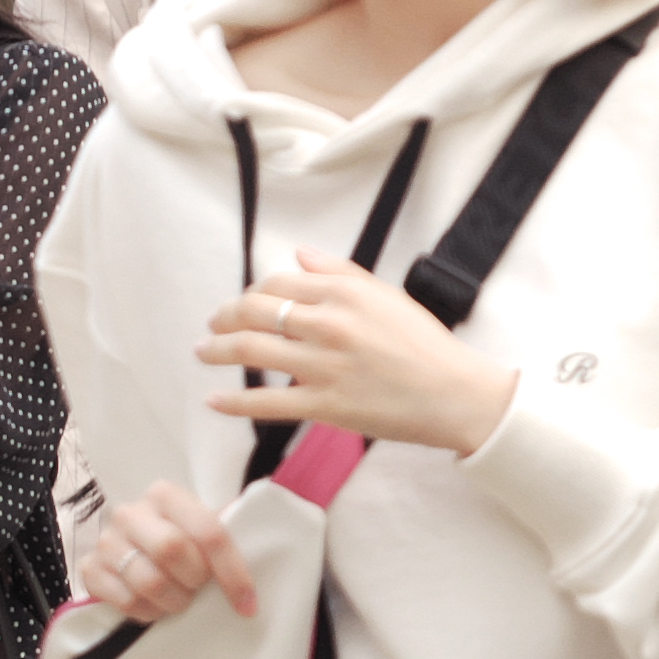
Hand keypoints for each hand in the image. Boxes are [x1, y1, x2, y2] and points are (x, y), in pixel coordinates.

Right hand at [73, 482, 258, 626]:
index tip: (248, 605)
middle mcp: (131, 512)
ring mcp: (106, 541)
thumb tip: (274, 536)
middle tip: (199, 591)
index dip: (232, 572)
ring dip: (173, 602)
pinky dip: (148, 613)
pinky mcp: (89, 569)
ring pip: (148, 581)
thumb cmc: (179, 542)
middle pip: (172, 550)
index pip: (208, 531)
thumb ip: (228, 533)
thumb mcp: (202, 530)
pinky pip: (125, 601)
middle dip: (194, 582)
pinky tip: (155, 606)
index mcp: (165, 495)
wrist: (130, 551)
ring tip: (179, 601)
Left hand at [200, 251, 516, 457]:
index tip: (242, 304)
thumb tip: (300, 253)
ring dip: (217, 350)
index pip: (276, 284)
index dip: (250, 293)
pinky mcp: (325, 406)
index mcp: (343, 294)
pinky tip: (213, 400)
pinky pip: (267, 403)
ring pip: (251, 351)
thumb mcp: (385, 296)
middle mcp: (328, 325)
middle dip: (223, 317)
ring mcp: (324, 366)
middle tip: (211, 325)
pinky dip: (233, 401)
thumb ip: (340, 273)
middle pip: (253, 313)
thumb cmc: (425, 345)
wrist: (456, 394)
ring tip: (202, 351)